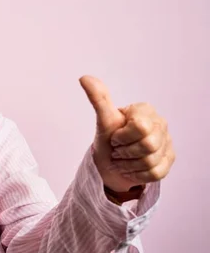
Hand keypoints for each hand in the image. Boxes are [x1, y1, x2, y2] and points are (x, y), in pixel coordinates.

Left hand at [79, 76, 174, 192]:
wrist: (110, 162)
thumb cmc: (108, 138)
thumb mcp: (102, 120)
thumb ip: (98, 99)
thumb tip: (84, 78)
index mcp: (145, 111)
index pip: (140, 127)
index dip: (122, 137)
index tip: (115, 137)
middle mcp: (161, 124)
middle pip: (148, 145)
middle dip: (126, 152)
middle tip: (117, 150)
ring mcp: (167, 142)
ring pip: (151, 161)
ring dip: (129, 165)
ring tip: (123, 159)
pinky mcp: (169, 160)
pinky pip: (155, 173)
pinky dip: (137, 174)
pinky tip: (131, 169)